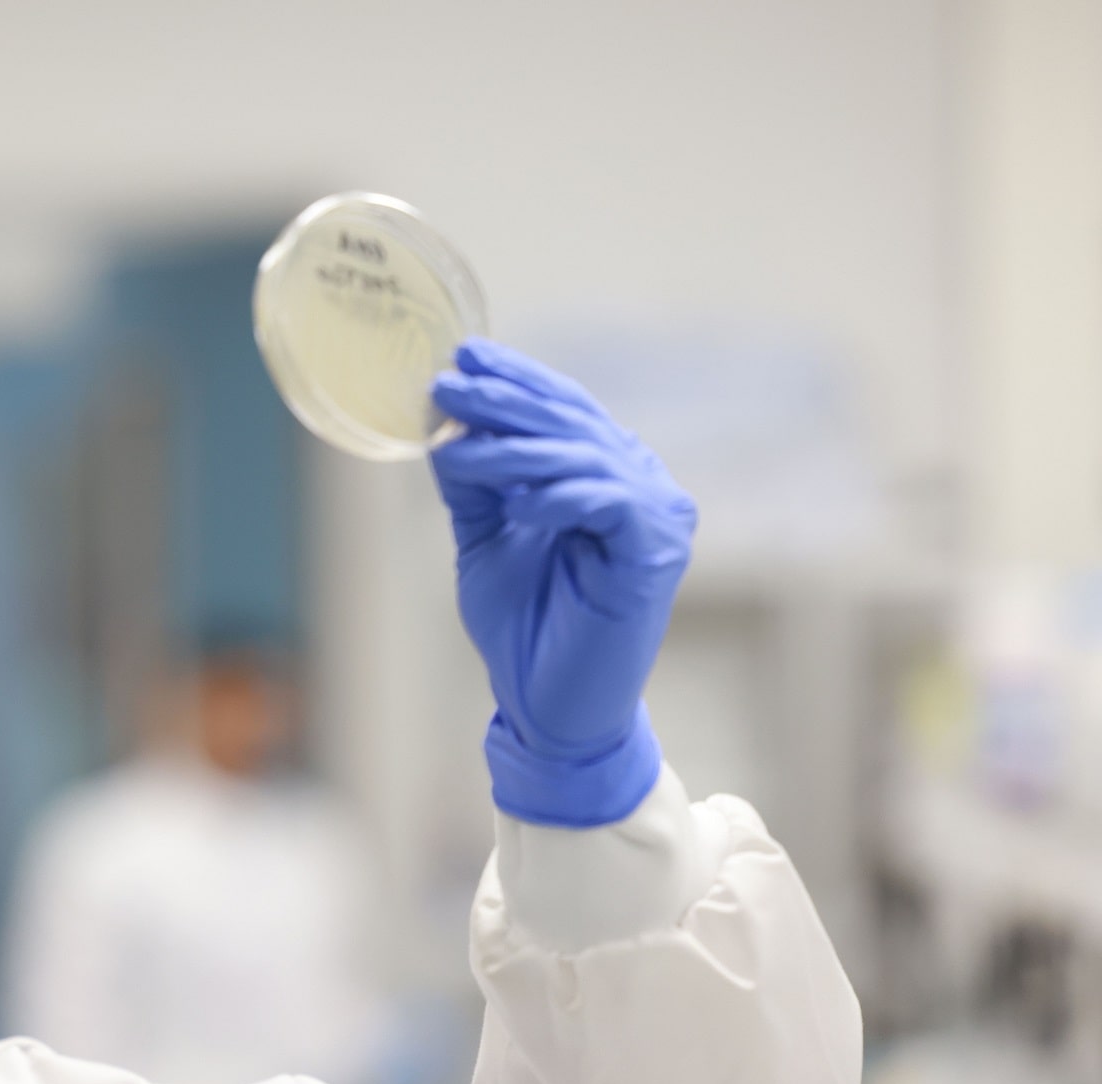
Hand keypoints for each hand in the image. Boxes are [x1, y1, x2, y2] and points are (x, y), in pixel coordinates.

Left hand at [429, 339, 695, 827]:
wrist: (550, 708)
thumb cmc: (526, 628)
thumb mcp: (486, 540)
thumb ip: (474, 485)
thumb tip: (446, 427)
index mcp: (606, 474)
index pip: (563, 409)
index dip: (516, 379)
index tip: (462, 356)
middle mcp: (641, 484)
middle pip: (571, 423)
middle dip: (505, 401)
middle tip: (449, 384)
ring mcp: (656, 515)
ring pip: (582, 457)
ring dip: (514, 449)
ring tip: (457, 445)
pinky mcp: (656, 553)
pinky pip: (607, 503)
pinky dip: (559, 496)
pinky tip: (519, 503)